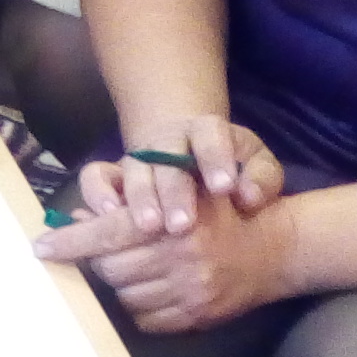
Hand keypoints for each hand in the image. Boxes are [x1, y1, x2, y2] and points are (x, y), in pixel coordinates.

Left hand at [34, 166, 294, 333]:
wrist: (274, 250)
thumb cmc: (220, 213)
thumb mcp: (184, 190)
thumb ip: (132, 199)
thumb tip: (81, 215)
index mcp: (174, 222)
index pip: (108, 234)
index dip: (71, 242)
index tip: (40, 247)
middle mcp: (181, 259)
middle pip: (109, 268)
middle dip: (99, 260)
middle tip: (99, 254)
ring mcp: (188, 292)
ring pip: (123, 295)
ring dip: (119, 283)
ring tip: (132, 268)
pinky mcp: (194, 319)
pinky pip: (143, 319)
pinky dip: (137, 305)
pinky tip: (148, 288)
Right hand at [77, 116, 285, 238]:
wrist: (187, 153)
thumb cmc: (229, 168)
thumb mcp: (255, 165)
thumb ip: (261, 178)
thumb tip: (248, 197)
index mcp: (206, 130)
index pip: (210, 135)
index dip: (214, 157)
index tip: (224, 187)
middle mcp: (168, 140)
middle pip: (167, 159)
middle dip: (174, 191)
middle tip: (183, 224)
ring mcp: (137, 156)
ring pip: (133, 169)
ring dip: (141, 198)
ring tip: (151, 226)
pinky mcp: (113, 174)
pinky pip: (95, 177)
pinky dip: (98, 195)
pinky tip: (108, 215)